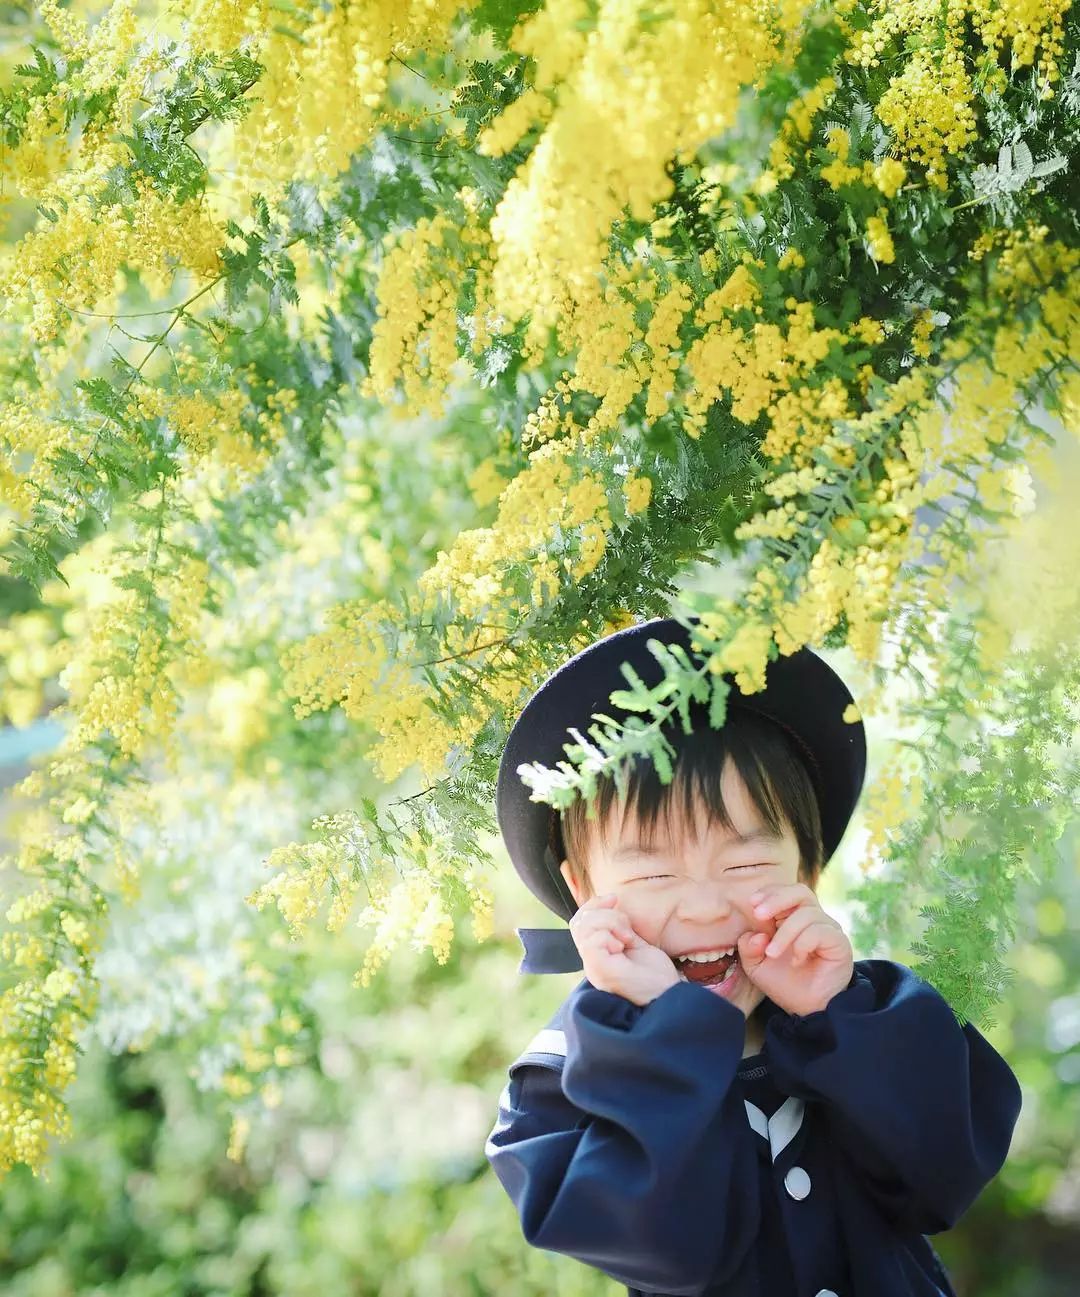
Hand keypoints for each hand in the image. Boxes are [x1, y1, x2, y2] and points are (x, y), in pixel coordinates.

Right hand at [569, 894, 680, 1006]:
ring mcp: (593, 968)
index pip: (579, 922)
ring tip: (628, 938)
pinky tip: (623, 947)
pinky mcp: (600, 970)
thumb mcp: (634, 943)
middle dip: (605, 913)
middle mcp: (591, 962)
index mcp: (598, 954)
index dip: (593, 904)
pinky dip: (610, 936)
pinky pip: (593, 941)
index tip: (614, 898)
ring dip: (610, 923)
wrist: (668, 996)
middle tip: (628, 929)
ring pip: (585, 928)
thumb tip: (610, 902)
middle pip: (579, 922)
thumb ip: (619, 928)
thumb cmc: (655, 974)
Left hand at [736, 883, 853, 1017]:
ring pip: (807, 913)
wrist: (807, 1010)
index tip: (752, 904)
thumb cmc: (784, 983)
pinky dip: (802, 943)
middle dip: (777, 899)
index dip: (769, 893)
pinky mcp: (839, 942)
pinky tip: (796, 960)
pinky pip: (820, 931)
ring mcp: (828, 929)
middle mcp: (813, 919)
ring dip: (784, 933)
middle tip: (759, 914)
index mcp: (792, 917)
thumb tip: (756, 934)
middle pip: (800, 892)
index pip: (785, 892)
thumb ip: (749, 947)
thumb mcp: (757, 965)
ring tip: (773, 953)